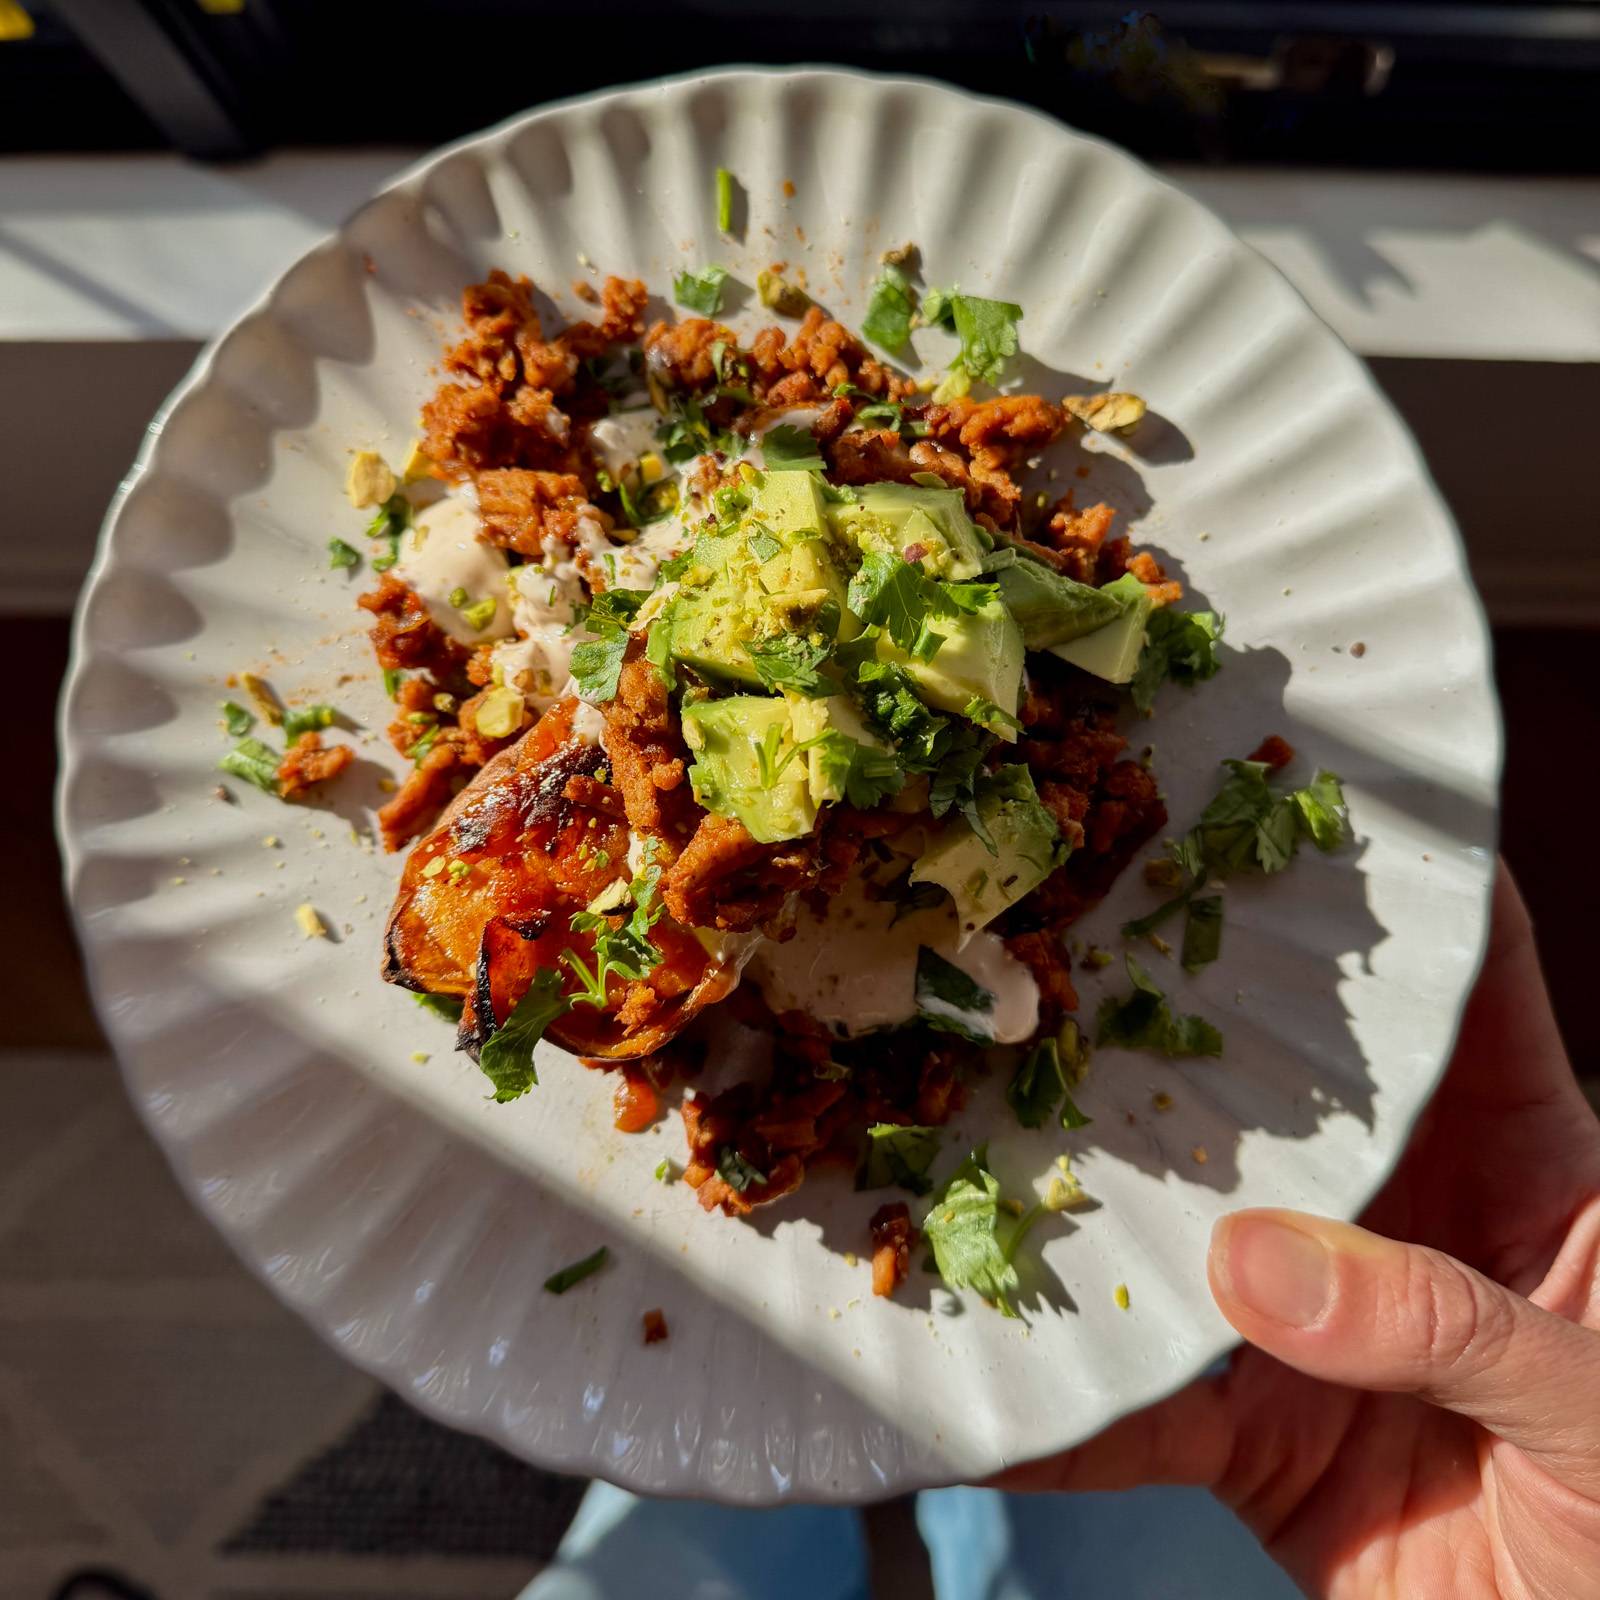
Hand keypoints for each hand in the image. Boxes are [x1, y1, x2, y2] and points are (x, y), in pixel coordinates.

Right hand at [1004, 864, 1599, 1598]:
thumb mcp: (1597, 1407)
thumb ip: (1446, 1323)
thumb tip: (1250, 1263)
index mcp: (1527, 1162)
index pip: (1466, 987)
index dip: (1397, 883)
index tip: (1291, 794)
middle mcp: (1401, 1208)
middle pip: (1281, 1087)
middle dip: (1179, 1021)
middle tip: (1066, 939)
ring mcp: (1313, 1315)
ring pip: (1181, 1225)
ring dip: (1086, 1195)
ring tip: (974, 1122)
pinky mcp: (1249, 1427)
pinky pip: (1136, 1400)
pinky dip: (1058, 1393)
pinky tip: (976, 1353)